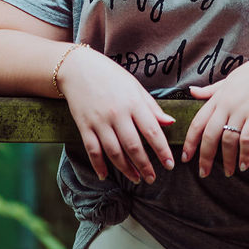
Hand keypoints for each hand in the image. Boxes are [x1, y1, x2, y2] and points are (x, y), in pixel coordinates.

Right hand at [57, 46, 176, 184]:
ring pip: (114, 152)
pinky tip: (105, 176)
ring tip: (136, 179)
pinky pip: (92, 150)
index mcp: (133, 103)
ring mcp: (99, 122)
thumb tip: (170, 123)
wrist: (78, 69)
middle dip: (145, 165)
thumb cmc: (112, 77)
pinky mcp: (84, 126)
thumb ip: (152, 107)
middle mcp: (117, 114)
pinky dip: (98, 165)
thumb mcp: (136, 87)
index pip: (152, 131)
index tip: (170, 164)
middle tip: (153, 178)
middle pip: (133, 146)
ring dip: (126, 169)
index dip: (162, 150)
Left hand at [182, 44, 248, 178]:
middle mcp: (227, 105)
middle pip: (209, 136)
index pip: (197, 122)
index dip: (190, 142)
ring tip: (228, 172)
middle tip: (203, 173)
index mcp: (219, 97)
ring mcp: (243, 110)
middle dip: (204, 157)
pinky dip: (245, 155)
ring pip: (228, 141)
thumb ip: (211, 90)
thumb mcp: (230, 78)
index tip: (185, 158)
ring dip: (227, 160)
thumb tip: (191, 91)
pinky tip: (244, 165)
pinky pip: (247, 140)